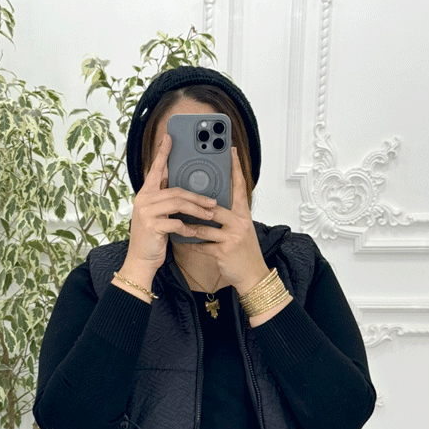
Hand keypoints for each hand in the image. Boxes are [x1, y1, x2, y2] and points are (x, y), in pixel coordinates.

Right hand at [125, 134, 217, 275]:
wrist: (140, 261)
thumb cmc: (152, 239)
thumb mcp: (158, 217)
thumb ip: (166, 202)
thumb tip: (185, 192)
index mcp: (145, 195)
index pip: (156, 170)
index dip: (163, 153)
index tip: (170, 138)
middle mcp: (144, 200)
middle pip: (176, 190)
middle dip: (197, 196)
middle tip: (213, 201)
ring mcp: (146, 212)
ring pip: (178, 203)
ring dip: (197, 209)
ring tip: (210, 214)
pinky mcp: (152, 226)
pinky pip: (176, 223)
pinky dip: (188, 228)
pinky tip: (195, 232)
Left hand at [183, 147, 269, 294]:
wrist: (253, 276)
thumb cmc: (244, 253)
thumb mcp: (241, 230)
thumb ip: (229, 216)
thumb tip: (210, 205)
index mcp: (243, 215)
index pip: (239, 187)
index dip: (235, 168)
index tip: (229, 151)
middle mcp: (239, 223)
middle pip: (214, 207)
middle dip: (197, 204)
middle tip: (181, 195)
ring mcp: (232, 237)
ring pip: (204, 226)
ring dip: (188, 225)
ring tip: (175, 220)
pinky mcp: (224, 251)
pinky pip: (201, 244)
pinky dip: (190, 243)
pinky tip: (181, 241)